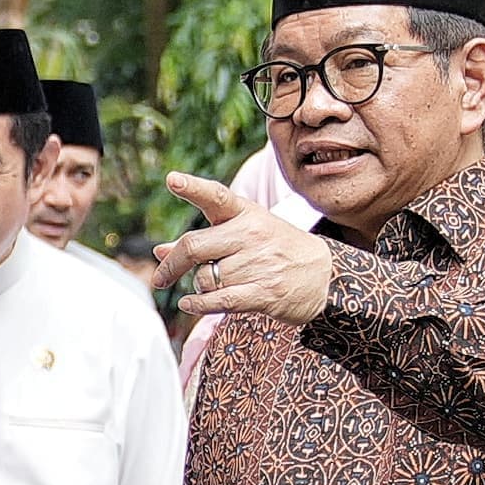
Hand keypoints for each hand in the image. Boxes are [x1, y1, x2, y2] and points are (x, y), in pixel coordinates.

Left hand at [153, 173, 337, 323]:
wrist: (325, 276)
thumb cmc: (276, 250)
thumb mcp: (243, 234)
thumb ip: (202, 241)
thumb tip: (160, 251)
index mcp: (246, 213)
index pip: (216, 196)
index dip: (193, 187)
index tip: (172, 180)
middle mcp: (251, 234)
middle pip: (195, 246)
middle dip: (172, 265)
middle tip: (160, 277)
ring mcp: (258, 264)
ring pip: (204, 278)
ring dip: (200, 286)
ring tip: (217, 284)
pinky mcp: (264, 292)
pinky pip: (219, 300)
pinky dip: (198, 304)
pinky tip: (189, 303)